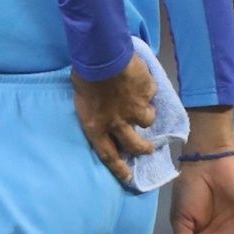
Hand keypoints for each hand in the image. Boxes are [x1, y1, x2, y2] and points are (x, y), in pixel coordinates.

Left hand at [72, 54, 156, 183]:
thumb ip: (95, 112)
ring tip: (140, 105)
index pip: (108, 155)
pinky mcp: (148, 95)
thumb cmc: (84, 75)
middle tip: (148, 149)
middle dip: (143, 149)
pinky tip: (140, 81)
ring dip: (145, 114)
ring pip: (148, 120)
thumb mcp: (82, 100)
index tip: (128, 177)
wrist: (101, 55)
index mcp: (95, 126)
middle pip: (135, 145)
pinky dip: (147, 90)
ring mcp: (136, 110)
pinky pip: (151, 95)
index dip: (119, 168)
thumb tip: (104, 115)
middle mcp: (117, 123)